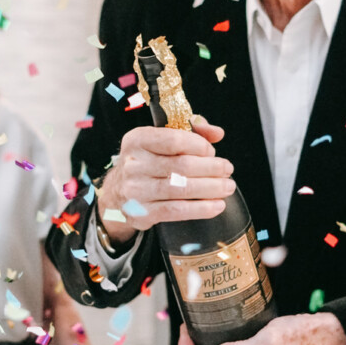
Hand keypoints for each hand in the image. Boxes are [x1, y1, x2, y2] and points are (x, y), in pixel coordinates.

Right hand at [97, 116, 234, 246]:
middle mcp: (133, 164)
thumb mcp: (161, 140)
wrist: (118, 193)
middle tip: (227, 170)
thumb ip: (191, 131)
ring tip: (227, 187)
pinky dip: (201, 209)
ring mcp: (136, 190)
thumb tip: (216, 133)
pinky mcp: (142, 213)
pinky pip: (177, 211)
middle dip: (212, 168)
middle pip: (182, 165)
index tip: (212, 152)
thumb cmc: (148, 162)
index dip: (199, 145)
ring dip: (211, 188)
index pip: (174, 140)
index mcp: (137, 140)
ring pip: (182, 189)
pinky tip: (217, 205)